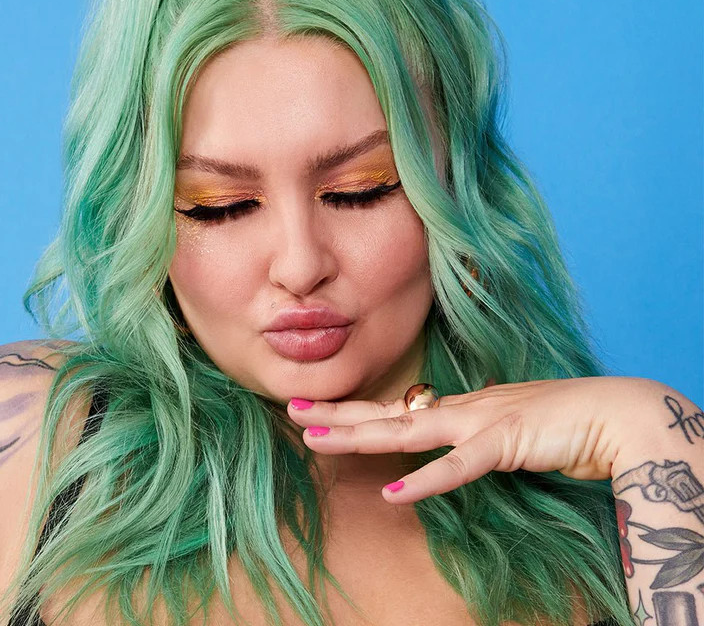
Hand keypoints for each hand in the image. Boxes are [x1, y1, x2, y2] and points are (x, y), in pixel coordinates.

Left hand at [286, 376, 662, 503]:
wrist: (611, 414)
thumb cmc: (558, 423)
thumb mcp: (503, 428)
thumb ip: (470, 437)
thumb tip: (443, 447)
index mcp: (458, 408)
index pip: (394, 410)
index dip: (352, 411)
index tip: (313, 409)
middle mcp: (460, 409)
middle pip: (386, 413)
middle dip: (336, 414)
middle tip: (290, 409)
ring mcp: (479, 422)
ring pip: (406, 430)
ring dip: (358, 436)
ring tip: (315, 440)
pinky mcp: (505, 442)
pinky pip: (459, 466)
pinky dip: (427, 480)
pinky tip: (393, 493)